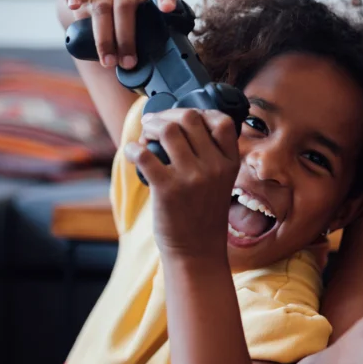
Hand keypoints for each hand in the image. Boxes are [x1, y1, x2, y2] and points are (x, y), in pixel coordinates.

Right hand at [62, 0, 178, 70]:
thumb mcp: (149, 35)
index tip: (168, 9)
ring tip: (108, 62)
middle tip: (128, 63)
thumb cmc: (135, 30)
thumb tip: (165, 84)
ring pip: (102, 7)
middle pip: (126, 5)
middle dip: (126, 37)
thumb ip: (157, 48)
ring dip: (104, 38)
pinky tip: (73, 6)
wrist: (107, 14)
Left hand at [124, 108, 239, 260]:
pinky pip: (145, 154)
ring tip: (145, 136)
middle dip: (168, 115)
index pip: (223, 121)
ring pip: (168, 130)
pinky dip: (133, 148)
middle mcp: (214, 167)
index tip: (185, 117)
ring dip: (150, 127)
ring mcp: (192, 178)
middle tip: (154, 123)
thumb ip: (212, 156)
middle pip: (190, 119)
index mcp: (229, 164)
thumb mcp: (221, 183)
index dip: (201, 112)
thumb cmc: (204, 216)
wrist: (197, 251)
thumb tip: (182, 124)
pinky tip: (132, 153)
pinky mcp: (168, 189)